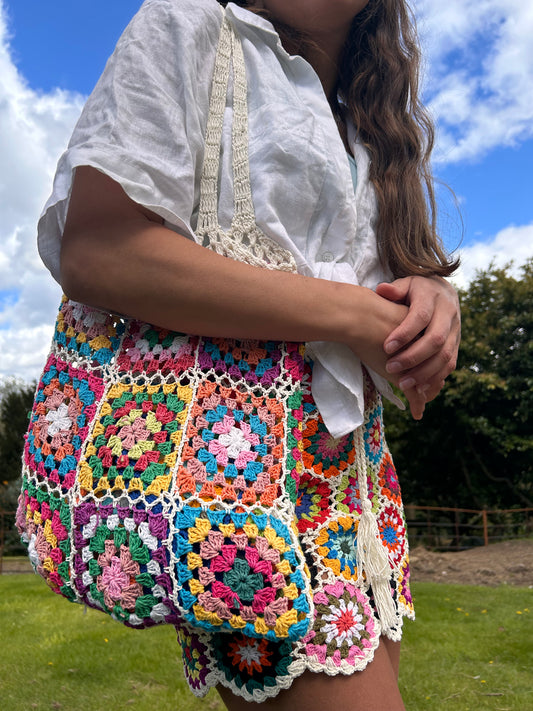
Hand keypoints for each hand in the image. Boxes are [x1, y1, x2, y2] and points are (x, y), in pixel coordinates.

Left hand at [375, 275, 460, 413]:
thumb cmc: (415, 290)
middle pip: (436, 339)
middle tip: (390, 368)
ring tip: (402, 384)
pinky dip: (436, 377)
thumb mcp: (405, 284)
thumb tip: (382, 290)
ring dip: (425, 373)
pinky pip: (451, 364)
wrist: (442, 291)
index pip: (421, 317)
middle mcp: (448, 314)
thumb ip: (394, 289)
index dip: (405, 333)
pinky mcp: (457, 343)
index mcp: (433, 297)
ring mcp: (456, 330)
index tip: (386, 347)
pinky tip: (419, 387)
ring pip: (445, 355)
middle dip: (413, 357)